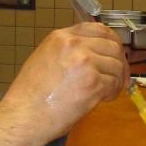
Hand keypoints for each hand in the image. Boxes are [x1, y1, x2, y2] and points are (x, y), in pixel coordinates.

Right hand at [0, 23, 127, 138]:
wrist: (24, 116)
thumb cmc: (30, 96)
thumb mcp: (45, 59)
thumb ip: (68, 52)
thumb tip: (94, 55)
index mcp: (60, 37)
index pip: (98, 28)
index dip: (112, 42)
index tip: (115, 54)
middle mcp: (73, 45)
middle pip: (112, 46)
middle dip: (120, 62)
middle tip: (119, 77)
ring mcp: (84, 62)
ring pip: (117, 65)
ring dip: (117, 80)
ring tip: (107, 92)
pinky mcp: (93, 82)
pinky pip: (114, 83)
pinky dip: (113, 92)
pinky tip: (104, 99)